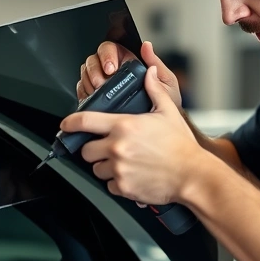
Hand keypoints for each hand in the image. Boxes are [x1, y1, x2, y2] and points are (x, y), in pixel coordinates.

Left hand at [63, 66, 203, 204]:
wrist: (192, 174)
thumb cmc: (181, 146)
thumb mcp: (168, 112)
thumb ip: (154, 90)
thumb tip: (149, 73)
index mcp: (124, 126)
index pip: (85, 121)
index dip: (70, 122)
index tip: (66, 124)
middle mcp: (117, 147)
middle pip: (86, 150)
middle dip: (93, 149)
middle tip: (107, 148)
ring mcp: (118, 169)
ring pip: (96, 169)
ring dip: (104, 166)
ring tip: (123, 163)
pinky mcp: (123, 187)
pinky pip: (108, 186)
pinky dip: (116, 182)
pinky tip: (130, 176)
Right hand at [77, 41, 181, 107]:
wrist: (160, 131)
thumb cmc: (165, 106)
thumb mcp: (165, 82)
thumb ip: (156, 63)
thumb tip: (147, 46)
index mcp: (129, 63)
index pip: (111, 49)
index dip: (107, 55)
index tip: (110, 68)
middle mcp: (114, 72)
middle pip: (94, 60)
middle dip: (95, 70)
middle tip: (101, 83)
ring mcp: (102, 84)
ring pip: (86, 73)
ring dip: (89, 81)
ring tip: (98, 92)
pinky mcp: (95, 97)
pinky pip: (82, 89)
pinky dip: (84, 92)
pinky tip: (92, 98)